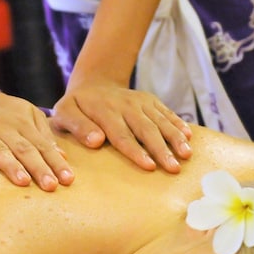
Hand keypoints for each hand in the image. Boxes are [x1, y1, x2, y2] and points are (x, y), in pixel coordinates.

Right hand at [0, 87, 73, 190]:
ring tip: (24, 181)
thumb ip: (42, 134)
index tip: (68, 180)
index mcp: (21, 122)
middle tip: (51, 186)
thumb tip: (62, 156)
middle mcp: (1, 127)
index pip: (41, 145)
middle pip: (23, 149)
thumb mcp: (24, 113)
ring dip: (11, 166)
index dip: (54, 162)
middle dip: (38, 167)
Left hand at [52, 81, 192, 172]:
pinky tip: (189, 137)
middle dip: (161, 149)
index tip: (148, 166)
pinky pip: (167, 112)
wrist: (93, 84)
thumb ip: (77, 127)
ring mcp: (140, 101)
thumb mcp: (64, 114)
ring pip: (160, 121)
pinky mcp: (151, 101)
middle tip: (173, 168)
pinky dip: (179, 123)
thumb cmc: (76, 107)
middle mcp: (126, 104)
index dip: (135, 151)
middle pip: (146, 129)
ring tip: (186, 155)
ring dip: (175, 138)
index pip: (121, 135)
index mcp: (104, 110)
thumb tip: (96, 141)